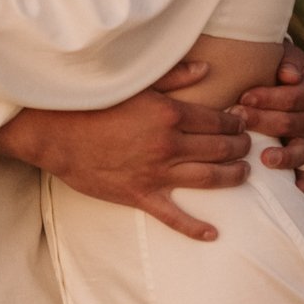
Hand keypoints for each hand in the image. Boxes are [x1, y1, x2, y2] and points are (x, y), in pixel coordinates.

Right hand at [0, 62, 250, 241]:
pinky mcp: (140, 195)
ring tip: (243, 174)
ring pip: (208, 178)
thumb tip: (206, 69)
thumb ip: (174, 75)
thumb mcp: (135, 81)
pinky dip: (195, 227)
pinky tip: (213, 234)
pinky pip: (174, 216)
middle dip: (240, 146)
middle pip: (219, 148)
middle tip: (249, 146)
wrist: (54, 132)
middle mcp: (168, 144)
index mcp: (169, 113)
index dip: (236, 120)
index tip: (243, 120)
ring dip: (231, 177)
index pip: (218, 119)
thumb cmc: (93, 101)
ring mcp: (156, 173)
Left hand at [230, 40, 303, 191]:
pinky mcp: (300, 154)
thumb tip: (288, 75)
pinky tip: (294, 190)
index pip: (300, 96)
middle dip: (267, 121)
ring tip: (264, 159)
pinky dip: (303, 181)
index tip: (245, 97)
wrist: (264, 69)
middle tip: (239, 118)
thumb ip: (282, 60)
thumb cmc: (266, 61)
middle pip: (297, 123)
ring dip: (284, 155)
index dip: (273, 98)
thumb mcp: (274, 53)